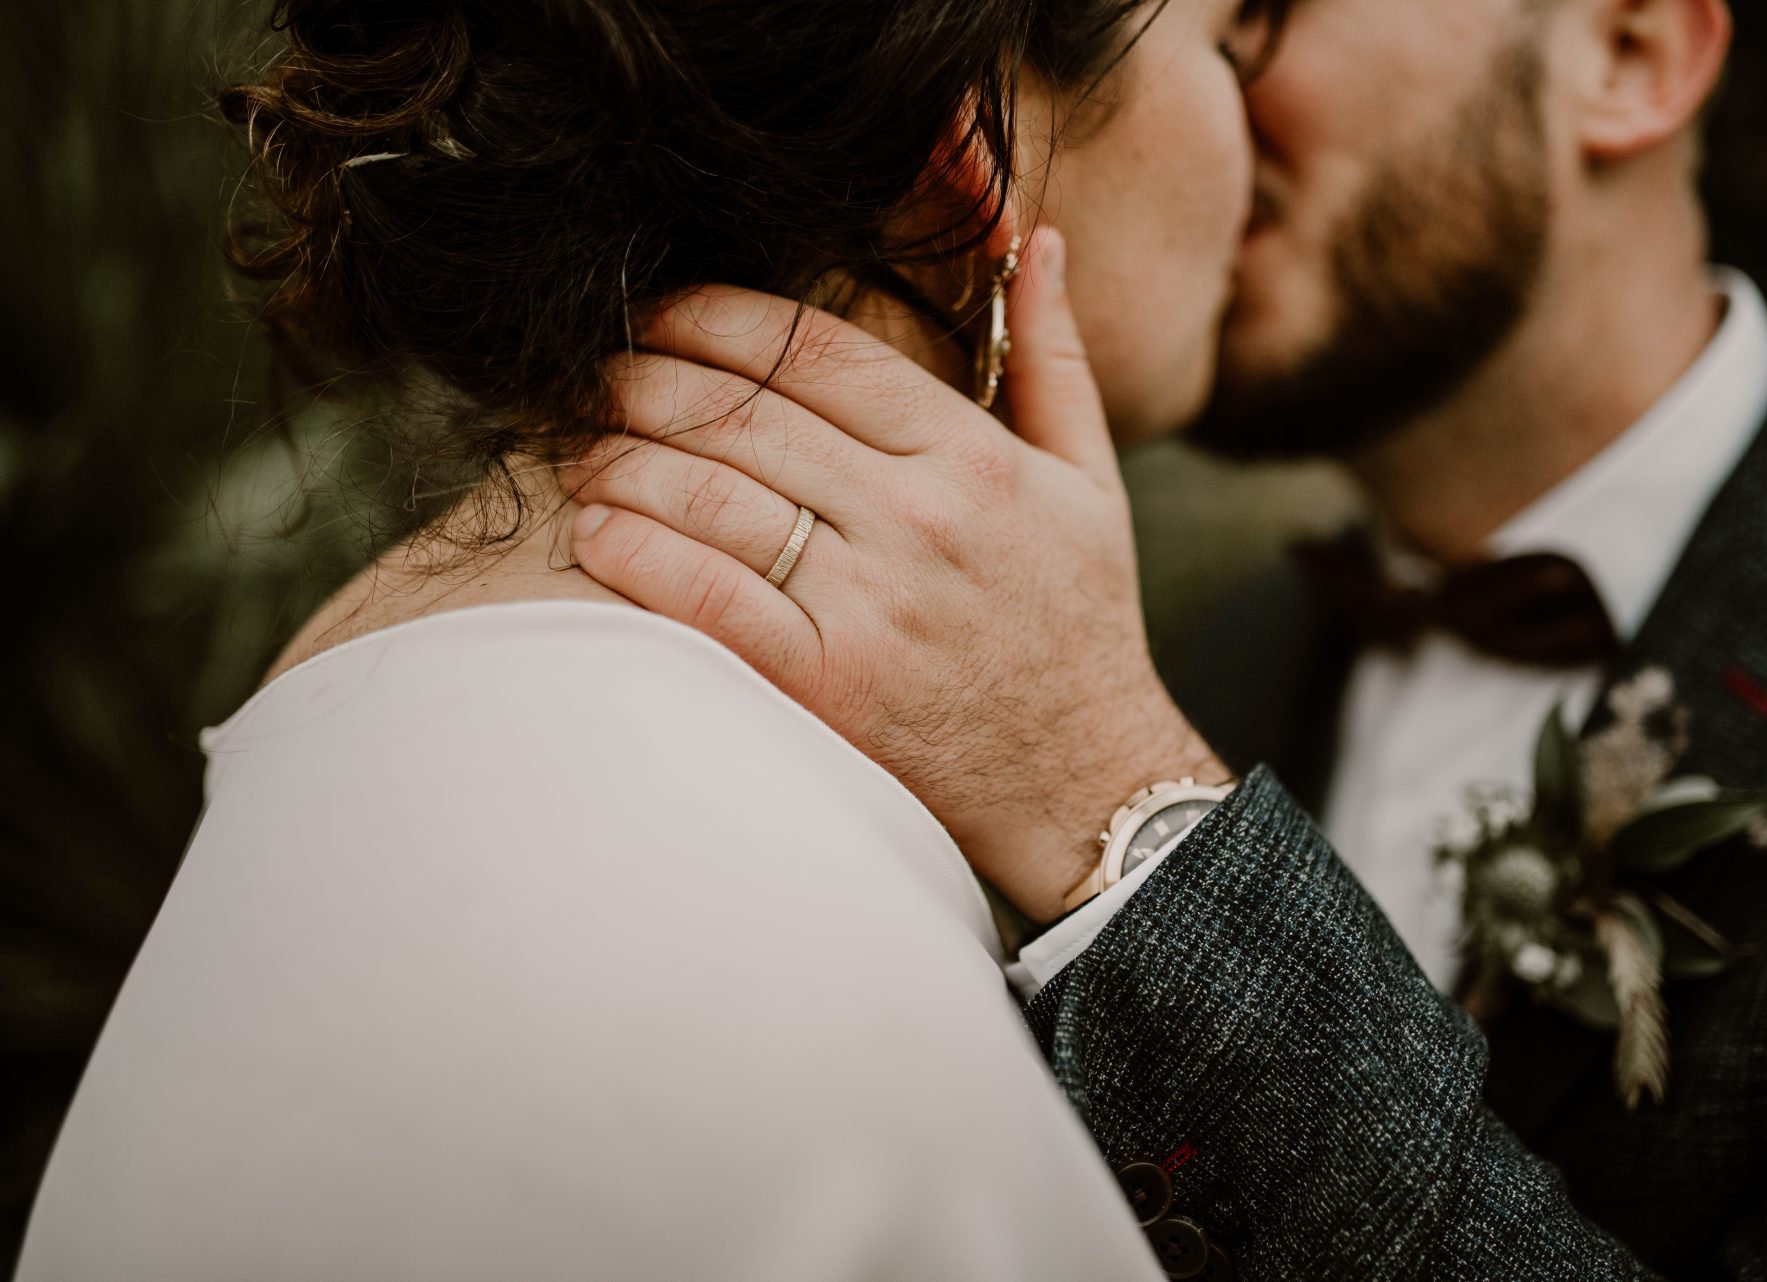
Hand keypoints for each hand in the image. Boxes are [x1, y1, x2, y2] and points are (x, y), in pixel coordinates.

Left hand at [566, 228, 1226, 922]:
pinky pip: (713, 599)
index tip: (661, 310)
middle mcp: (919, 517)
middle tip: (595, 374)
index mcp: (972, 455)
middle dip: (646, 378)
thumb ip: (1056, 356)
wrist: (1088, 781)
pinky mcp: (831, 683)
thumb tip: (1041, 240)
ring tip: (580, 451)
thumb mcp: (1092, 480)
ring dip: (624, 461)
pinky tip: (594, 530)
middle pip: (745, 413)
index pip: (816, 350)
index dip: (717, 315)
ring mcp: (873, 602)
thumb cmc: (1081, 625)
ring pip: (714, 496)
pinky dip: (642, 556)